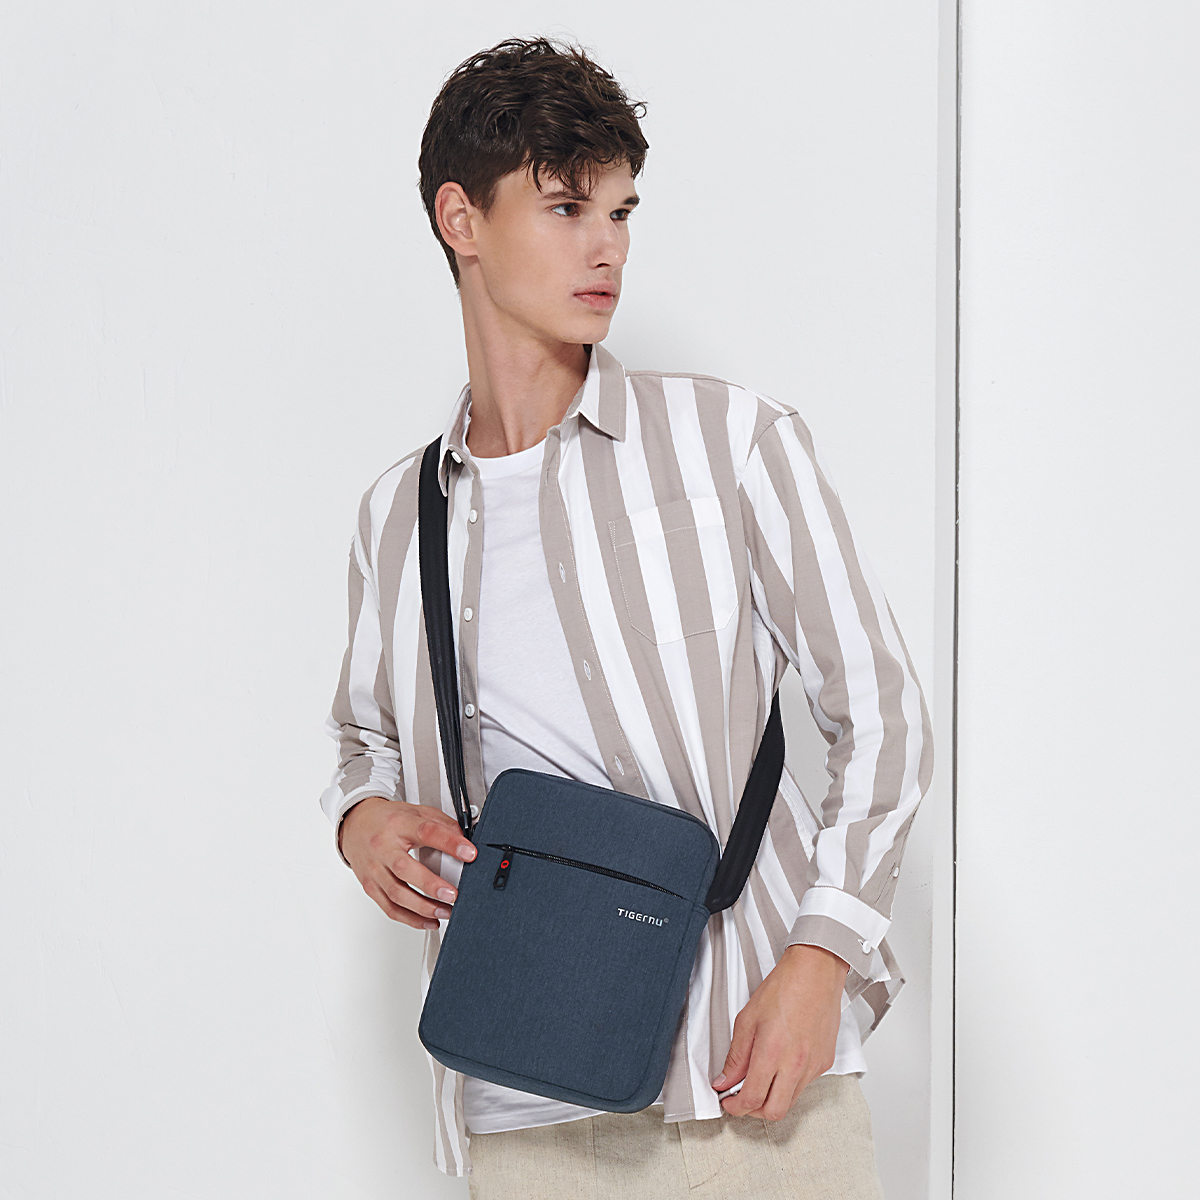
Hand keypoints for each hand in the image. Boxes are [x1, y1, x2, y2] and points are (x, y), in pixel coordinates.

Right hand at [339, 796, 476, 929]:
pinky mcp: (370, 886)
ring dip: (423, 908)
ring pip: (396, 894)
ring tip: (446, 911)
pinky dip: (410, 919)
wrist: (355, 824)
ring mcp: (374, 869)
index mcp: (399, 825)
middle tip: (453, 895)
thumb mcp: (416, 812)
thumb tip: (464, 840)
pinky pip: (389, 908)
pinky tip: (428, 921)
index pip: (426, 832)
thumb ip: (441, 823)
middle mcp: (383, 847)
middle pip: (404, 869)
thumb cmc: (387, 820)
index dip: (449, 843)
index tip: (469, 854)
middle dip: (431, 885)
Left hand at [711, 943, 849, 1119]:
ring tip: (760, 1080)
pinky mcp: (825, 1063)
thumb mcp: (747, 1019)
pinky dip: (789, 1083)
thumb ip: (735, 1056)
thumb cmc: (783, 988)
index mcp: (772, 1053)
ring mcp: (813, 1067)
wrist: (815, 973)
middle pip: (773, 1112)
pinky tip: (781, 1065)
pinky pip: (804, 1085)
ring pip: (790, 1102)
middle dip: (753, 1111)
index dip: (734, 1107)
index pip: (751, 1099)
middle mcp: (796, 1065)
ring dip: (772, 1099)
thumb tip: (724, 1081)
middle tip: (741, 1098)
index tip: (727, 1102)